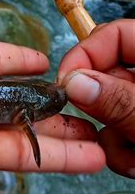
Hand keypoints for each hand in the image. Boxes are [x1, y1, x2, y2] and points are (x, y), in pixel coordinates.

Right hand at [58, 19, 134, 178]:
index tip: (65, 86)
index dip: (86, 56)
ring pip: (107, 111)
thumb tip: (75, 83)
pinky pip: (115, 133)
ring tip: (134, 157)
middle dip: (100, 111)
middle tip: (106, 132)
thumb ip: (120, 101)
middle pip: (106, 78)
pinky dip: (121, 152)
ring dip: (112, 140)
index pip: (115, 36)